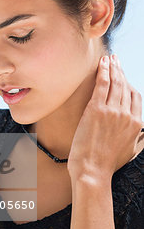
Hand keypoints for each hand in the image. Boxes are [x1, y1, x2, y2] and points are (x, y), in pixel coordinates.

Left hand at [67, 54, 142, 179]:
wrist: (92, 171)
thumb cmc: (105, 165)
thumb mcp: (128, 151)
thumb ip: (133, 137)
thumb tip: (135, 133)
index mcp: (136, 124)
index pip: (135, 97)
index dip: (129, 85)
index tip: (123, 78)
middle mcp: (127, 115)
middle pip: (126, 86)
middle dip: (121, 71)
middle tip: (117, 60)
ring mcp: (112, 111)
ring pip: (115, 83)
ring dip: (113, 67)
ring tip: (110, 58)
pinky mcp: (96, 109)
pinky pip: (102, 84)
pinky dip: (104, 71)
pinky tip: (102, 63)